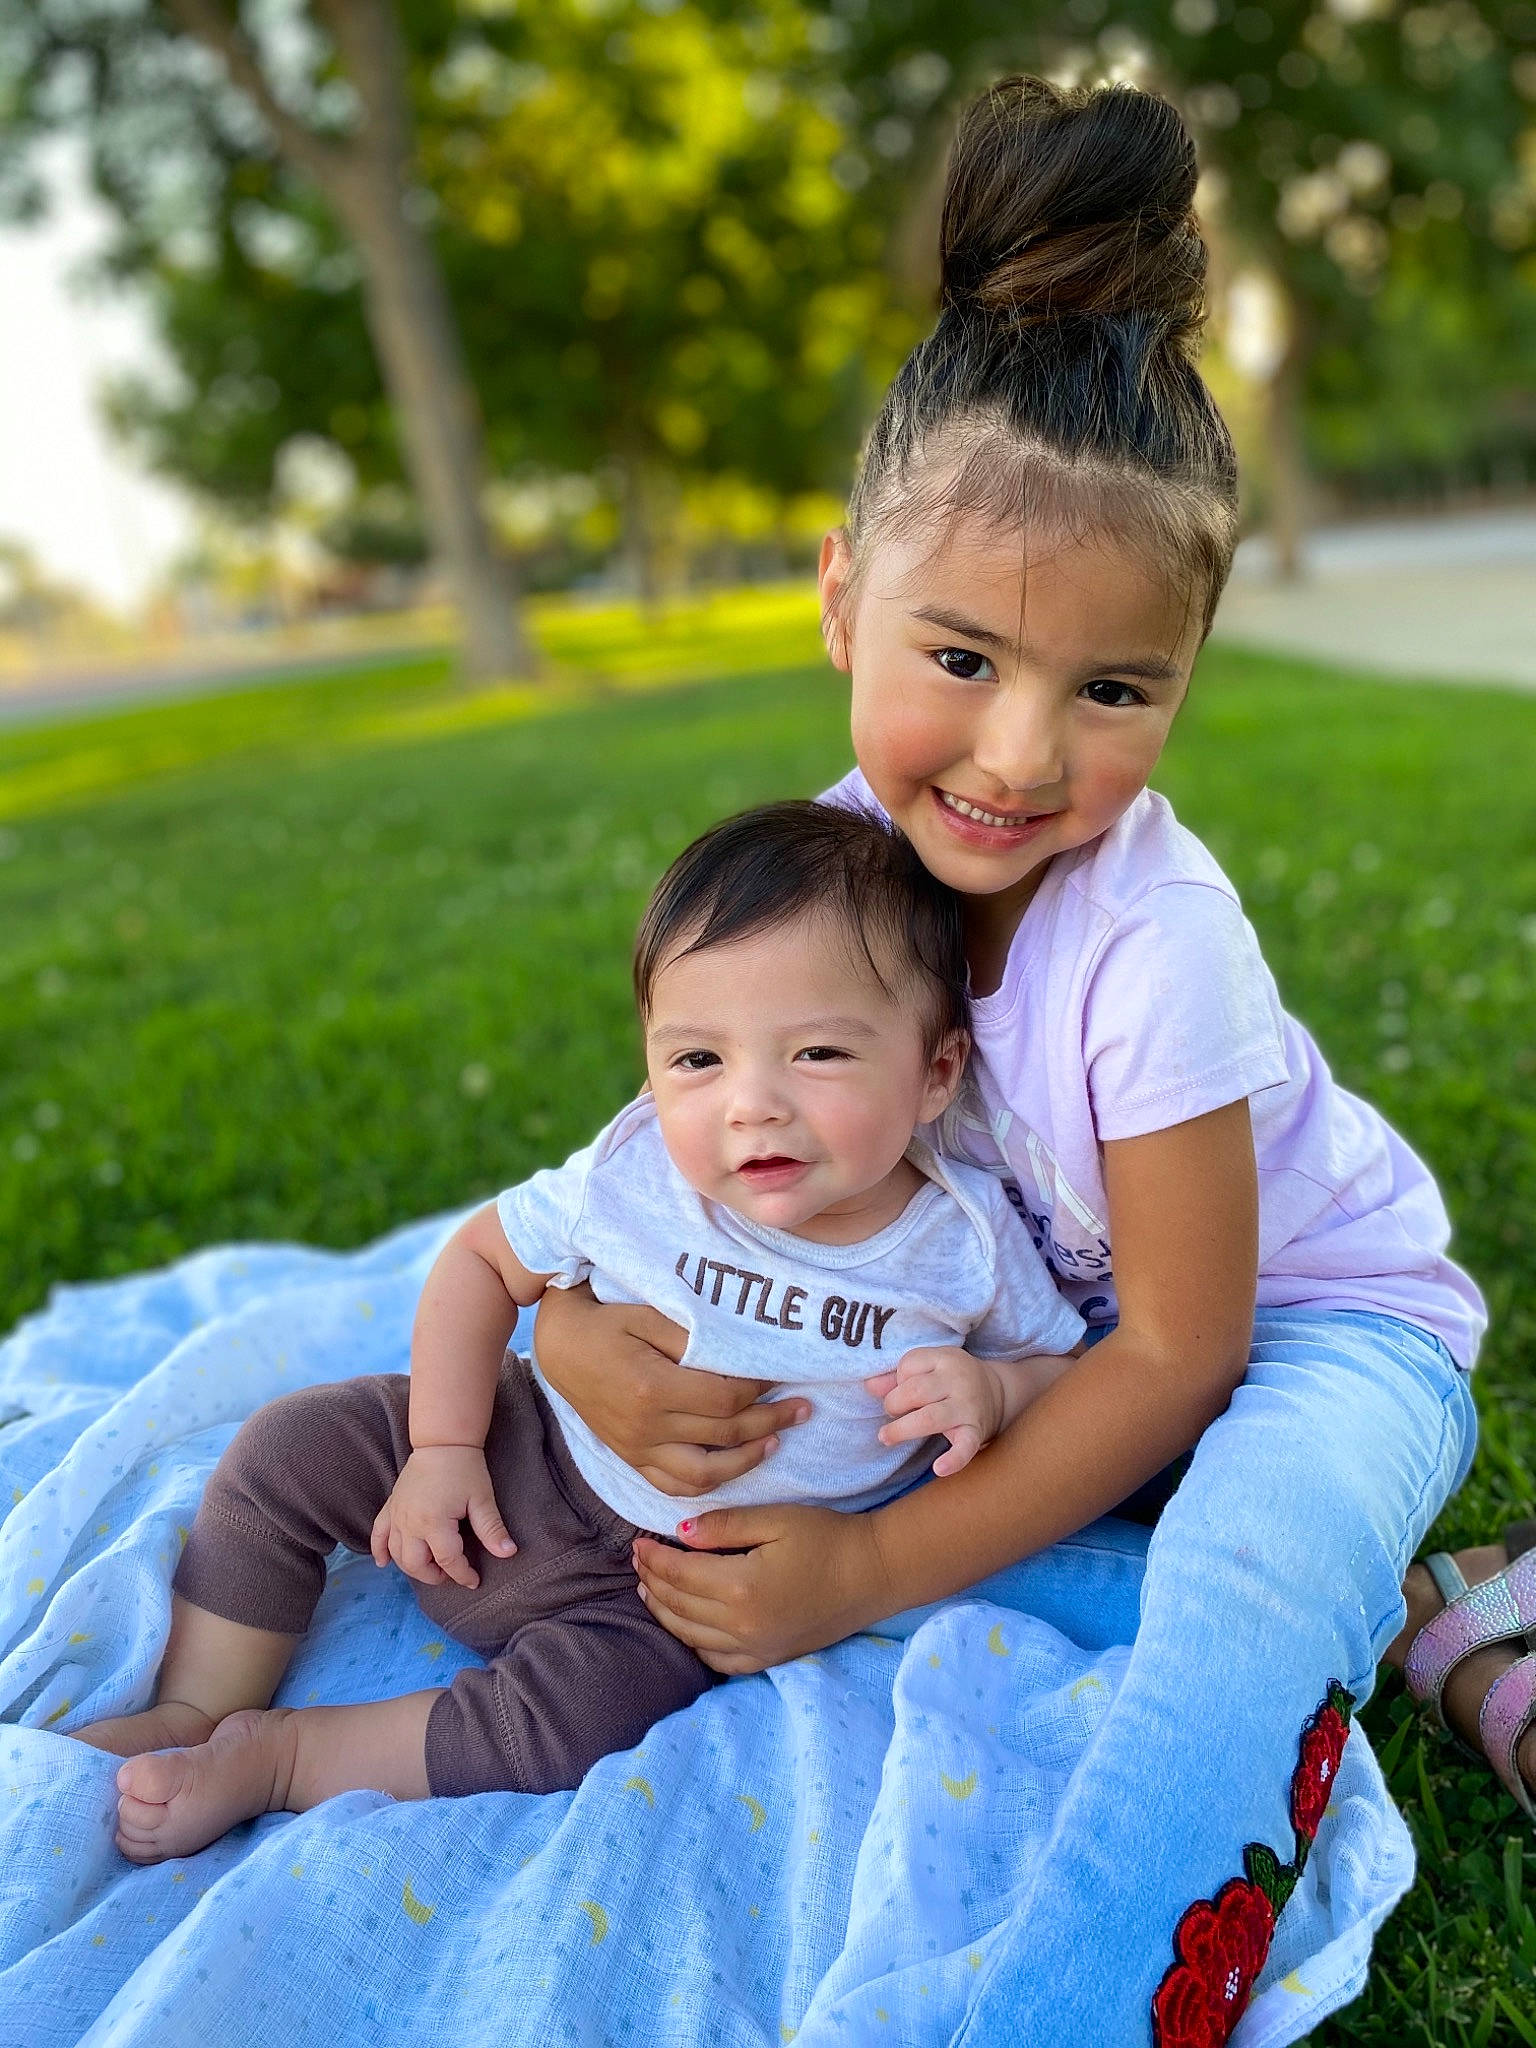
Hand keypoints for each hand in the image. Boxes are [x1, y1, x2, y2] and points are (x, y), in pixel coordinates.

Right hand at [370, 1446, 516, 1590]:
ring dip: (413, 1567)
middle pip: (417, 1565)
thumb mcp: (482, 1499)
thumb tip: (509, 1553)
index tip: (475, 1581)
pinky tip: (384, 1563)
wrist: (442, 1442)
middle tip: (452, 1573)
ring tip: (432, 1567)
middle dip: (435, 1576)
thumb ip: (492, 1529)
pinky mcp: (390, 1508)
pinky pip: (378, 1535)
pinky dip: (379, 1551)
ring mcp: (397, 1516)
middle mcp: (410, 1523)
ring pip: (397, 1555)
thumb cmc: (465, 1468)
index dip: (463, 1575)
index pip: (448, 1561)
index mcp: (434, 1522)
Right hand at [534, 1283, 810, 1496]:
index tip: (782, 1374)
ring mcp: (638, 1449)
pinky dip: (709, 1484)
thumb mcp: (649, 1316)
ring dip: (747, 1461)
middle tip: (803, 1408)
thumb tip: (742, 1356)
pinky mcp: (631, 1459)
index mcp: (653, 1388)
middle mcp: (647, 1427)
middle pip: (725, 1435)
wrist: (559, 1347)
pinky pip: (674, 1486)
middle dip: (771, 1421)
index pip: (726, 1399)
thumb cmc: (607, 1321)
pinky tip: (734, 1467)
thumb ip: (695, 1338)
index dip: (761, 1389)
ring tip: (776, 1441)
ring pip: (705, 1474)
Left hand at [631, 1504, 887, 1672]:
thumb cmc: (827, 1538)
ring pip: (690, 1636)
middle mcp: (742, 1626)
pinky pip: (716, 1659)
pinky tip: (685, 1624)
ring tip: (649, 1590)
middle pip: (678, 1606)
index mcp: (741, 1588)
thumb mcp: (776, 1519)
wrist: (874, 1574)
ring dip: (664, 1612)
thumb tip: (679, 1534)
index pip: (679, 1575)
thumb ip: (725, 1526)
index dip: (653, 1559)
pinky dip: (692, 1641)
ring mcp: (755, 1649)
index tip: (638, 1543)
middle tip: (639, 1561)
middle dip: (653, 1582)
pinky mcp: (768, 1659)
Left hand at [865, 1344, 1009, 1477]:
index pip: (909, 1364)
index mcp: (945, 1358)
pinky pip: (966, 1447)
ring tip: (886, 1437)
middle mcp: (958, 1379)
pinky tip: (939, 1469)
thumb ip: (897, 1377)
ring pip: (930, 1418)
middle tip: (892, 1413)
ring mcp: (968, 1406)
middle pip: (915, 1391)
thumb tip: (869, 1386)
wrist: (997, 1393)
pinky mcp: (976, 1431)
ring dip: (902, 1429)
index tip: (901, 1388)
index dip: (897, 1379)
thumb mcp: (929, 1369)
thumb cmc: (950, 1381)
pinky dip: (953, 1459)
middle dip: (894, 1404)